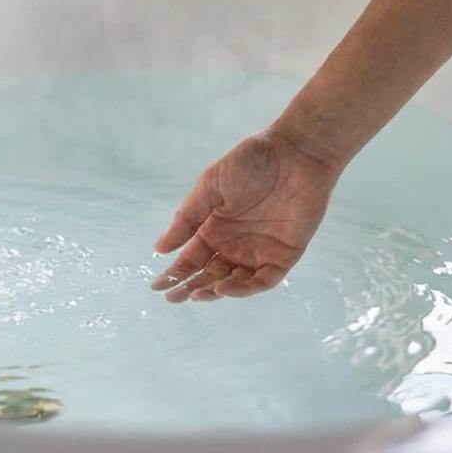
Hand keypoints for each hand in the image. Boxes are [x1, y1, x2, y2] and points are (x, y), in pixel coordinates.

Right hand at [150, 131, 341, 301]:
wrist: (295, 154)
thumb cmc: (250, 163)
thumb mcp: (210, 186)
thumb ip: (187, 218)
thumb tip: (160, 248)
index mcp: (215, 227)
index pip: (192, 258)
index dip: (175, 273)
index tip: (156, 286)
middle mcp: (235, 243)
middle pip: (209, 274)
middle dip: (190, 287)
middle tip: (172, 298)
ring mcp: (259, 251)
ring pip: (233, 282)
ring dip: (214, 291)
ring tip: (195, 295)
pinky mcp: (284, 256)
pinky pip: (262, 280)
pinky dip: (243, 289)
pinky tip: (223, 288)